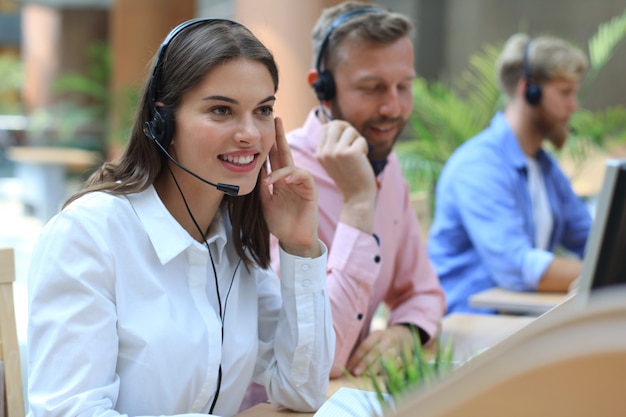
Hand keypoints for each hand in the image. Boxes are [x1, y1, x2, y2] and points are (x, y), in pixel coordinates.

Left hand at [261, 117, 319, 257]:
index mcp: (279, 179)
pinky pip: (303, 177)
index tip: (264, 127)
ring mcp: (300, 184)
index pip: (274, 157)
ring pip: (292, 165)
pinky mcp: (310, 191)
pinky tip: (284, 181)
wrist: (294, 240)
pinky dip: (293, 177)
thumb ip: (262, 185)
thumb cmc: (280, 223)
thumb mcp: (265, 202)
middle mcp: (290, 178)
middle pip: (285, 153)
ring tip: (270, 180)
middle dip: (280, 137)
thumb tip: (254, 168)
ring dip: (281, 168)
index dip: (269, 143)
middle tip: (276, 119)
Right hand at [316, 120, 376, 232]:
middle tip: (355, 143)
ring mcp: (336, 152)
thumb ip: (333, 143)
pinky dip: (365, 148)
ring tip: (359, 154)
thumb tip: (337, 123)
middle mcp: (325, 152)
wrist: (357, 196)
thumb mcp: (335, 160)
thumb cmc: (350, 176)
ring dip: (358, 140)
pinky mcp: (350, 153)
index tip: (347, 141)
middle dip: (349, 130)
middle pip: (337, 124)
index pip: (327, 127)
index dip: (340, 130)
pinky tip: (363, 160)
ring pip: (350, 130)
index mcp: (319, 153)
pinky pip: (361, 140)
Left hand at [346, 325, 414, 376]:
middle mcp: (388, 340)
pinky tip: (383, 378)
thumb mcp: (374, 339)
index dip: (356, 357)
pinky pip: (399, 364)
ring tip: (368, 375)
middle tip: (356, 372)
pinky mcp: (406, 356)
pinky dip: (391, 371)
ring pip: (387, 358)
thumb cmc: (383, 341)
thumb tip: (349, 366)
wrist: (405, 336)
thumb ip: (364, 350)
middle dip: (365, 363)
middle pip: (375, 352)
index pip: (365, 346)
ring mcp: (398, 348)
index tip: (349, 368)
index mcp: (378, 334)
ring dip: (377, 367)